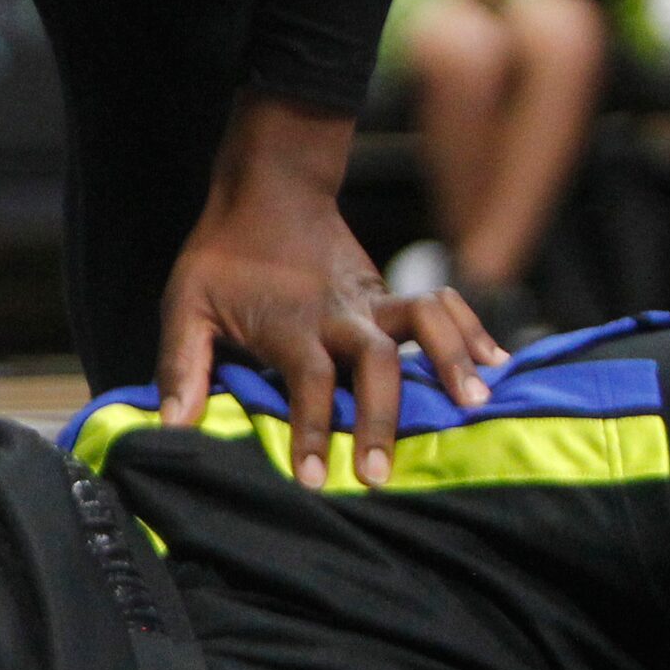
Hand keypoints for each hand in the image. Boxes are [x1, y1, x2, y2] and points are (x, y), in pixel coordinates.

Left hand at [157, 104, 506, 489]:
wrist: (268, 190)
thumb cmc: (221, 257)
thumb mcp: (185, 305)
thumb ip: (181, 365)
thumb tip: (172, 425)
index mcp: (290, 323)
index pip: (309, 382)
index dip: (312, 430)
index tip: (314, 479)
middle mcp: (339, 313)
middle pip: (373, 363)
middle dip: (381, 419)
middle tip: (382, 476)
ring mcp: (372, 300)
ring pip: (425, 324)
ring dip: (451, 361)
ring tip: (474, 406)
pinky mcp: (389, 295)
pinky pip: (442, 307)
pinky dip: (472, 331)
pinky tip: (497, 365)